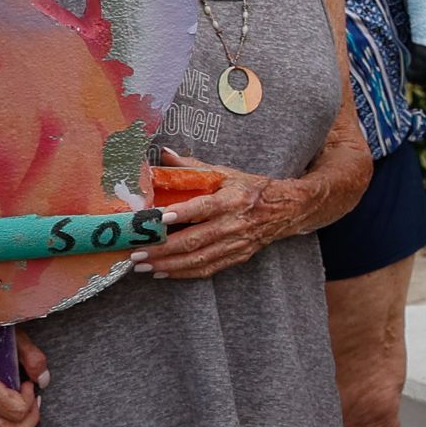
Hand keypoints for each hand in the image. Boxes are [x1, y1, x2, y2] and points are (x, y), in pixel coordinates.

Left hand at [139, 152, 293, 280]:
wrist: (287, 209)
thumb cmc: (251, 189)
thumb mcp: (226, 173)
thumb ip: (193, 166)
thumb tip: (163, 153)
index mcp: (232, 199)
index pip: (204, 207)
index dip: (182, 213)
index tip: (159, 219)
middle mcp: (235, 224)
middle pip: (196, 239)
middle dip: (164, 248)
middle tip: (137, 251)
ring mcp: (237, 243)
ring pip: (199, 258)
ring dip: (168, 264)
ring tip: (143, 266)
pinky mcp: (238, 256)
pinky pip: (207, 268)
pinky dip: (183, 273)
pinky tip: (162, 272)